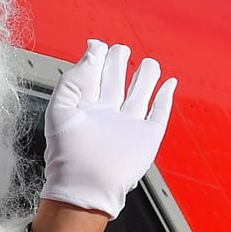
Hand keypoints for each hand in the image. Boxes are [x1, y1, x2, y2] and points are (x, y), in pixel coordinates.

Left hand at [41, 40, 176, 218]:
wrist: (84, 186)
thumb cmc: (66, 153)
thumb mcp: (61, 108)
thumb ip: (74, 79)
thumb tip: (91, 52)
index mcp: (85, 108)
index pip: (93, 76)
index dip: (96, 59)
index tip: (97, 45)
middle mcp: (107, 114)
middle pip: (117, 81)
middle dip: (119, 63)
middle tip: (120, 48)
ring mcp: (128, 125)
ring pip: (140, 94)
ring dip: (145, 76)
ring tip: (148, 62)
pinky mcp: (146, 138)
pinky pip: (159, 113)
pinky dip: (165, 98)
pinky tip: (169, 83)